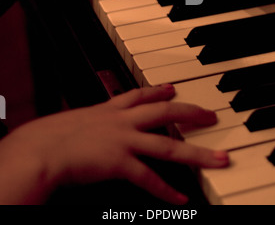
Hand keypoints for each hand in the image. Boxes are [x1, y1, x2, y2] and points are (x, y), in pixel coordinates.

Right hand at [0, 85, 228, 204]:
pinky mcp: (119, 163)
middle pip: (165, 113)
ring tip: (219, 159)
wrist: (41, 149)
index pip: (141, 95)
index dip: (159, 90)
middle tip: (211, 116)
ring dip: (197, 154)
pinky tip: (180, 199)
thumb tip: (92, 125)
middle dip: (191, 114)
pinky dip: (166, 191)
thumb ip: (91, 121)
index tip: (173, 88)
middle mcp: (122, 121)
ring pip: (168, 146)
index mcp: (110, 109)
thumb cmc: (51, 136)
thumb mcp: (76, 120)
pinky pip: (149, 178)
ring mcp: (123, 141)